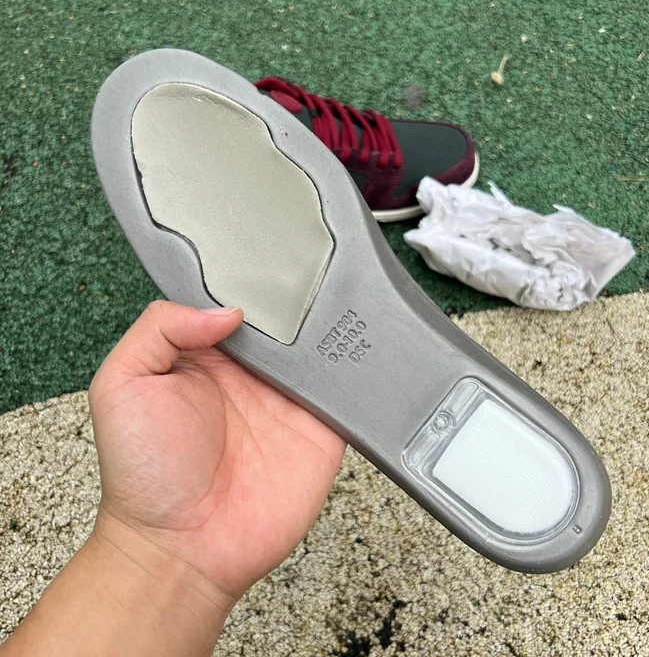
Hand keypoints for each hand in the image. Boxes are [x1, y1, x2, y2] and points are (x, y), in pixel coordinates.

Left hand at [89, 301, 345, 605]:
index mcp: (204, 356)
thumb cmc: (145, 475)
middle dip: (295, 300)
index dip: (247, 284)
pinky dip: (356, 371)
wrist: (185, 549)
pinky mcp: (320, 428)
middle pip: (283, 319)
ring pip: (318, 347)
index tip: (260, 267)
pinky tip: (355, 350)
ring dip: (327, 330)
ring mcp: (287, 400)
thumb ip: (161, 328)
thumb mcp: (123, 384)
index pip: (234, 303)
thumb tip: (226, 311)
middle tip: (303, 283)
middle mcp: (249, 374)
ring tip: (331, 308)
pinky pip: (346, 391)